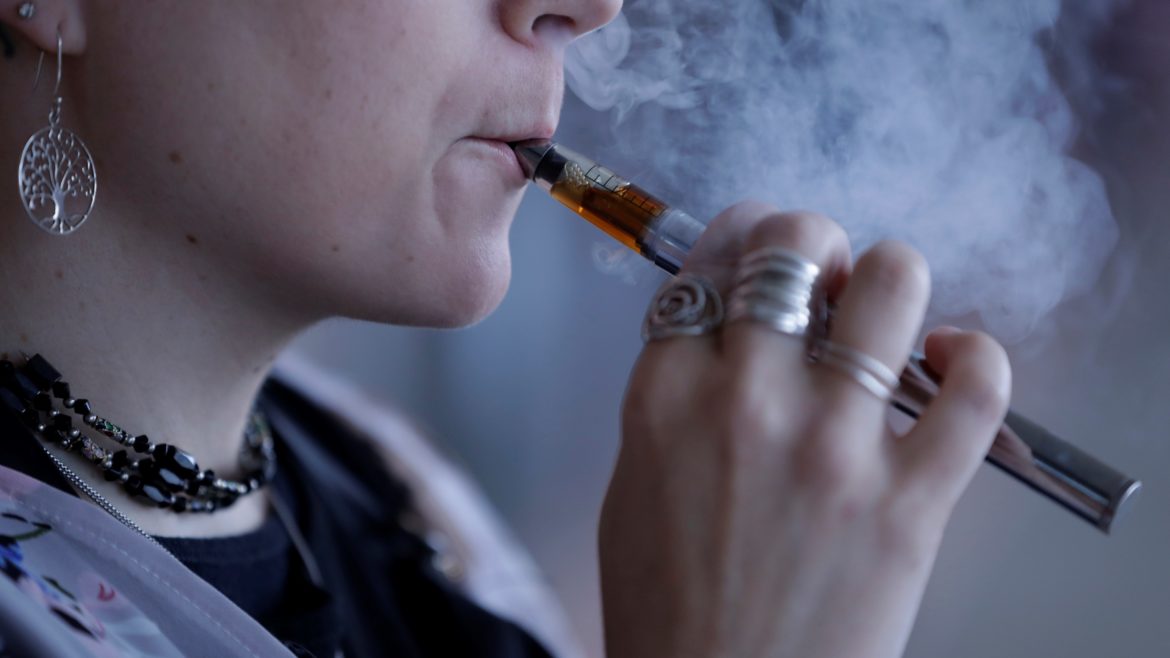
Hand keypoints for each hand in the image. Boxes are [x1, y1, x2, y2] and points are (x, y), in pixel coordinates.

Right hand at [599, 201, 1010, 657]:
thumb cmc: (669, 611)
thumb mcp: (635, 485)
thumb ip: (674, 398)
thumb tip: (732, 337)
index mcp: (664, 396)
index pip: (711, 259)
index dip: (742, 234)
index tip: (759, 240)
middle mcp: (745, 401)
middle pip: (793, 244)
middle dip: (813, 241)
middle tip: (822, 274)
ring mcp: (832, 446)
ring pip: (892, 283)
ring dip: (890, 278)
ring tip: (884, 313)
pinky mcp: (909, 500)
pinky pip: (976, 386)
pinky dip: (975, 357)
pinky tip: (948, 365)